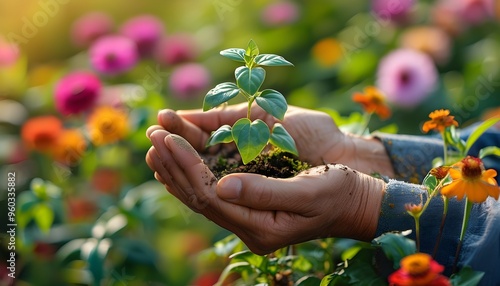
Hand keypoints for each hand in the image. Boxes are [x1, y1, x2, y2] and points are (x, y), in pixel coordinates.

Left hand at [146, 130, 385, 254]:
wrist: (355, 203)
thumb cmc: (339, 193)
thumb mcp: (308, 190)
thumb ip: (264, 191)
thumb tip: (220, 185)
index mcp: (261, 227)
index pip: (209, 196)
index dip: (186, 165)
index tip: (168, 138)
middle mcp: (249, 227)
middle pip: (198, 197)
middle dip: (174, 164)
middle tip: (152, 135)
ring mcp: (248, 219)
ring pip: (201, 195)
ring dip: (177, 169)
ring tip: (155, 144)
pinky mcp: (250, 207)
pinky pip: (212, 192)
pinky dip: (192, 173)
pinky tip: (178, 160)